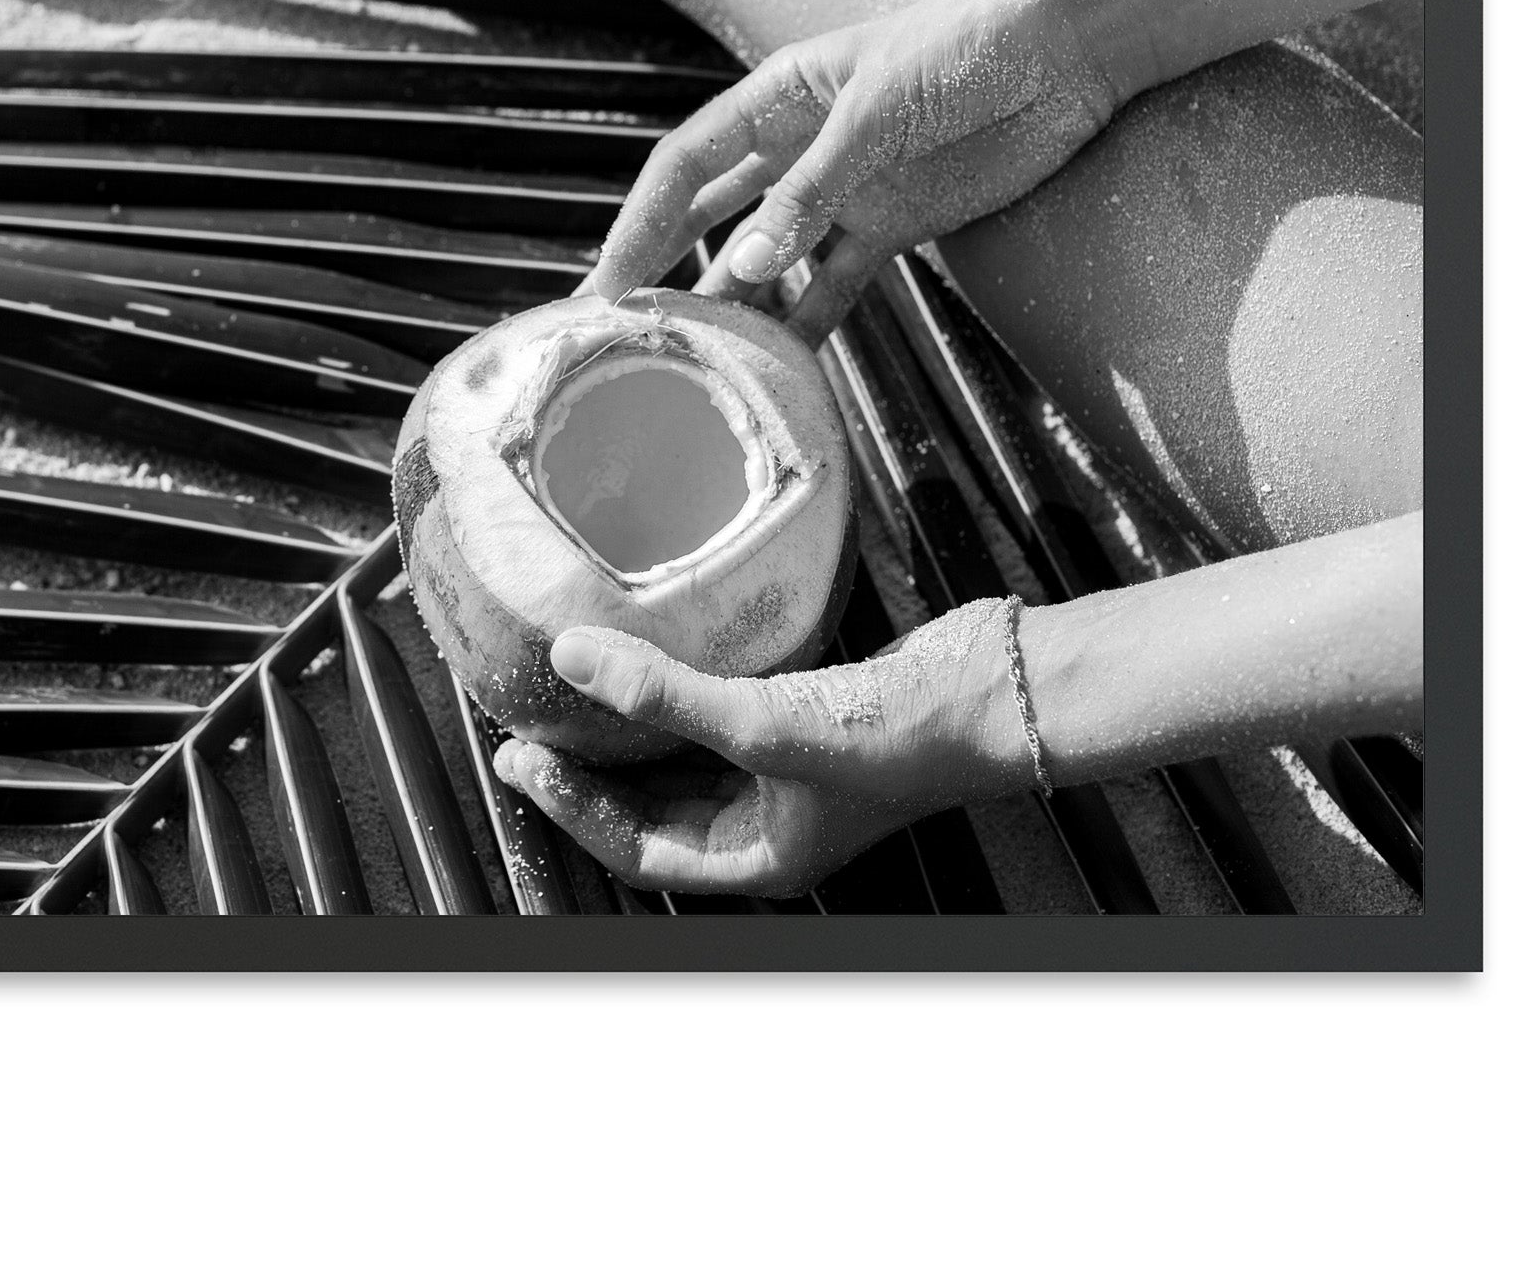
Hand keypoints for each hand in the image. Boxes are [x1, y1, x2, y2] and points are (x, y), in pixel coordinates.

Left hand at [491, 604, 1022, 896]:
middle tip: (526, 727)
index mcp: (757, 856)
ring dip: (625, 734)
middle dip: (587, 774)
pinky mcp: (798, 716)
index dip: (574, 810)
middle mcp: (764, 822)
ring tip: (569, 694)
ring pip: (680, 763)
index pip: (637, 849)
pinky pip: (715, 717)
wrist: (991, 689)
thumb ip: (664, 693)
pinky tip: (644, 661)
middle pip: (649, 809)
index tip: (524, 759)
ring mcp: (782, 771)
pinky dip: (674, 696)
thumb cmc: (897, 737)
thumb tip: (572, 659)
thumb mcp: (763, 725)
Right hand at [583, 0, 1122, 337]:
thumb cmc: (965, 47)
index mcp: (776, 97)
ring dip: (735, 304)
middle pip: (710, 216)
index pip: (685, 167)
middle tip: (624, 333)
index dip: (639, 226)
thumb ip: (811, 191)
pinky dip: (807, 322)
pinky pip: (834, 284)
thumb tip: (748, 266)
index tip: (607, 285)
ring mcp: (844, 189)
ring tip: (698, 360)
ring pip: (767, 257)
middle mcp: (797, 146)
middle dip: (664, 270)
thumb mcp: (876, 112)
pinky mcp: (895, 224)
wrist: (1069, 51)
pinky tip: (778, 364)